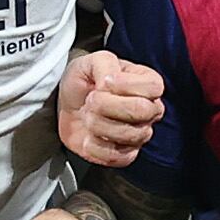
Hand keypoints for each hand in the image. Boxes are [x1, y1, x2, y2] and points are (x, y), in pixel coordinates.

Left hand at [59, 49, 163, 166]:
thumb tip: (110, 81)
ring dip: (100, 125)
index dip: (124, 85)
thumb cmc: (84, 82)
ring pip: (131, 135)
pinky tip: (88, 138)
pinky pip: (120, 158)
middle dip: (108, 105)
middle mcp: (150, 110)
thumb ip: (105, 64)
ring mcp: (139, 134)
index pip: (152, 87)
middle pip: (142, 111)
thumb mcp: (91, 61)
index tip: (103, 82)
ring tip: (88, 116)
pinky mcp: (124, 154)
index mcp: (148, 84)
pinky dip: (98, 149)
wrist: (67, 106)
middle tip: (90, 100)